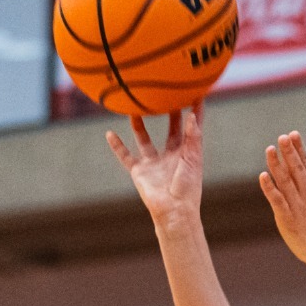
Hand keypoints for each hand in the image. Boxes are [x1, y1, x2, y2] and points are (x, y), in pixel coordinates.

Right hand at [108, 103, 204, 227]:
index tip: (195, 93)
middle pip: (170, 130)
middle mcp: (170, 156)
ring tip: (134, 108)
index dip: (194, 112)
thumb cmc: (188, 189)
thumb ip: (193, 138)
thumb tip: (191, 115)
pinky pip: (126, 156)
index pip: (191, 128)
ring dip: (139, 125)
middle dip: (169, 113)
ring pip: (144, 139)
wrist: (174, 211)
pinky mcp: (139, 171)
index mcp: (186, 154)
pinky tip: (109, 133)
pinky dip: (117, 146)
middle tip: (165, 94)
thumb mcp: (192, 160)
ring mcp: (154, 163)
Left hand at [259, 131, 305, 267]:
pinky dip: (269, 188)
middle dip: (289, 152)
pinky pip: (277, 200)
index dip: (299, 148)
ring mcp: (296, 204)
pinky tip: (263, 176)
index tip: (293, 134)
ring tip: (270, 149)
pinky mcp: (286, 217)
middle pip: (296, 168)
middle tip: (282, 137)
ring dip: (276, 165)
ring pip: (284, 181)